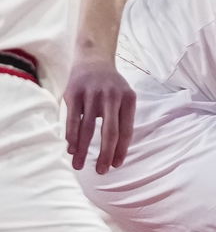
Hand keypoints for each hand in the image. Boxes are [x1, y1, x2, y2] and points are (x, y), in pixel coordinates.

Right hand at [63, 58, 135, 173]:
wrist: (94, 59)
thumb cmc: (112, 85)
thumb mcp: (125, 97)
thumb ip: (122, 119)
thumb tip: (117, 150)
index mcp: (128, 99)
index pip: (126, 130)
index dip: (121, 149)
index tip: (116, 165)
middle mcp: (111, 96)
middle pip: (109, 132)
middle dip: (105, 154)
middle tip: (101, 171)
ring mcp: (92, 94)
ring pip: (87, 128)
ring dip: (83, 149)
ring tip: (79, 165)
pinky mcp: (74, 93)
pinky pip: (72, 119)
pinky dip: (71, 136)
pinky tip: (71, 149)